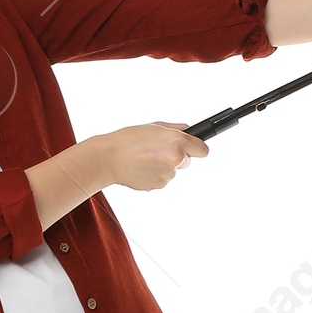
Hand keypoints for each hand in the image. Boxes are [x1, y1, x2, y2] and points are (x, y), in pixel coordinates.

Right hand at [92, 121, 209, 190]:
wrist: (108, 158)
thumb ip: (175, 129)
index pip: (203, 150)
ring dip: (163, 166)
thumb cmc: (128, 140)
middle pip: (187, 161)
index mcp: (177, 141)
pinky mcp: (159, 186)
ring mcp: (168, 175)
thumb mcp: (153, 127)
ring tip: (144, 159)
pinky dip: (154, 175)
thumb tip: (188, 130)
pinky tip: (141, 168)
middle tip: (157, 151)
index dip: (197, 148)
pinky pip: (162, 180)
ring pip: (172, 171)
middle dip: (177, 157)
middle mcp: (176, 159)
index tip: (193, 148)